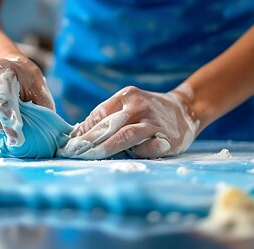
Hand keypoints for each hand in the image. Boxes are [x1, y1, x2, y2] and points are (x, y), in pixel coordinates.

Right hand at [0, 55, 54, 145]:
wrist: (9, 67)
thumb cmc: (26, 78)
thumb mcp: (39, 86)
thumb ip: (41, 105)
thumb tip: (41, 130)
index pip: (2, 98)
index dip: (10, 117)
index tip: (18, 134)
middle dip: (8, 129)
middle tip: (21, 136)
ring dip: (3, 126)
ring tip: (13, 113)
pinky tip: (4, 113)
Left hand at [57, 86, 198, 158]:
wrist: (186, 110)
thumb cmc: (147, 111)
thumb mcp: (127, 106)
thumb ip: (107, 118)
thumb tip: (77, 136)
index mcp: (126, 96)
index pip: (98, 114)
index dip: (82, 130)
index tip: (67, 144)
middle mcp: (139, 106)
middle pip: (108, 125)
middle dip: (87, 141)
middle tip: (70, 153)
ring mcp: (153, 123)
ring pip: (125, 137)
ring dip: (104, 148)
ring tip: (87, 157)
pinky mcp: (167, 140)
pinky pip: (147, 149)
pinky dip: (134, 154)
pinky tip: (125, 158)